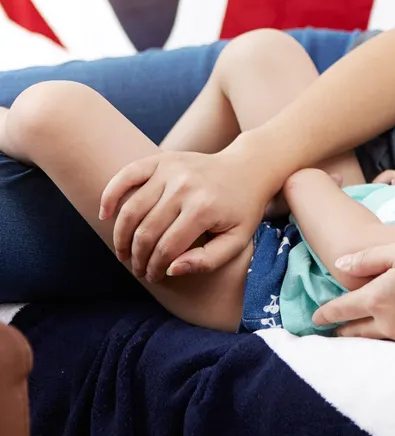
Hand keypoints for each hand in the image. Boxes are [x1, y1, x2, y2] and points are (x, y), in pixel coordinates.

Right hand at [100, 147, 273, 281]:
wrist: (248, 169)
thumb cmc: (241, 210)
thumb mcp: (236, 240)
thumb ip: (207, 261)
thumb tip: (170, 270)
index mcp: (205, 208)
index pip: (167, 247)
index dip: (155, 267)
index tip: (153, 277)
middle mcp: (185, 187)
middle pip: (146, 231)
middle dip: (137, 257)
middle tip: (137, 269)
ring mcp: (171, 169)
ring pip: (132, 209)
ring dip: (121, 236)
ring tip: (123, 253)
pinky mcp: (161, 159)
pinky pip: (126, 175)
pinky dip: (110, 195)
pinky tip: (105, 215)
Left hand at [311, 240, 394, 341]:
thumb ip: (371, 258)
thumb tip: (342, 264)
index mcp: (378, 297)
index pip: (342, 308)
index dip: (326, 313)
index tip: (314, 319)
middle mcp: (387, 322)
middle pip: (354, 330)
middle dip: (339, 329)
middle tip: (328, 330)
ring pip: (374, 339)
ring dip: (359, 336)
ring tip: (353, 333)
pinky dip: (384, 338)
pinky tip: (389, 333)